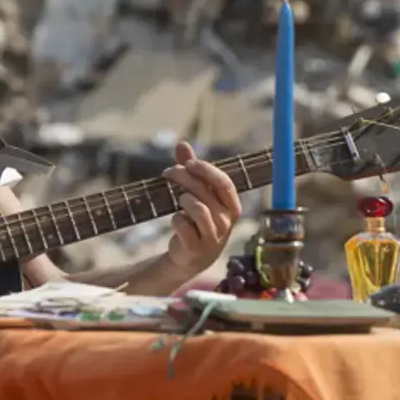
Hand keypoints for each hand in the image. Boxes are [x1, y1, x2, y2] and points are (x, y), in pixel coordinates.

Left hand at [161, 142, 240, 278]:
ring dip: (182, 199)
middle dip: (183, 177)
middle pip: (204, 191)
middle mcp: (226, 221)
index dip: (206, 170)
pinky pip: (182, 224)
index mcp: (232, 206)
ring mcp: (213, 236)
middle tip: (168, 172)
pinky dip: (175, 218)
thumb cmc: (197, 220)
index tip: (189, 162)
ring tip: (179, 201)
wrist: (192, 257)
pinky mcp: (196, 247)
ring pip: (196, 207)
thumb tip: (182, 143)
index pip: (224, 182)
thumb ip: (191, 169)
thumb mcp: (198, 194)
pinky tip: (177, 220)